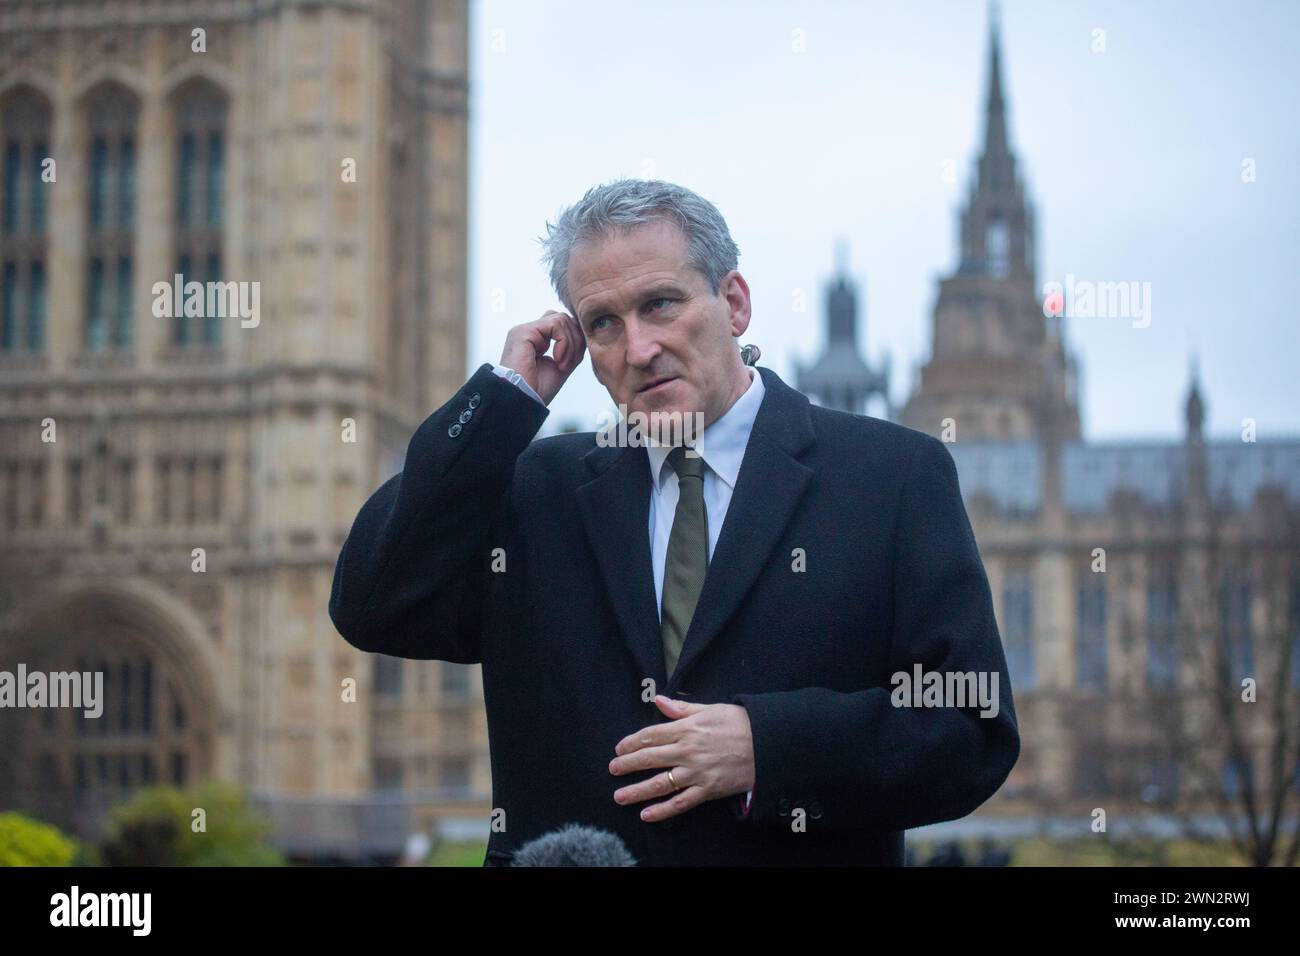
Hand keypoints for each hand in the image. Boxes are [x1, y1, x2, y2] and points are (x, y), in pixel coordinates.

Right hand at [500, 310, 585, 405]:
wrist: (522, 401)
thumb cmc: (538, 389)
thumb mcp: (562, 364)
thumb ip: (571, 347)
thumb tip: (583, 332)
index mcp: (536, 339)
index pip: (562, 325)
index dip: (574, 341)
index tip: (570, 364)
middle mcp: (529, 332)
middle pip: (564, 319)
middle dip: (575, 341)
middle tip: (567, 365)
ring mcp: (525, 330)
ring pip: (562, 319)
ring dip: (570, 344)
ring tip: (562, 364)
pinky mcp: (524, 331)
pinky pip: (556, 324)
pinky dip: (564, 342)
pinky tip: (557, 360)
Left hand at [609, 696, 754, 822]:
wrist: (768, 744)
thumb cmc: (740, 723)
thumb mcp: (710, 709)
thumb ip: (682, 708)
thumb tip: (659, 700)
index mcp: (687, 728)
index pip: (651, 735)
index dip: (632, 742)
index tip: (620, 748)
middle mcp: (687, 751)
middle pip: (650, 759)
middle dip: (627, 765)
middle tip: (613, 769)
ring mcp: (696, 773)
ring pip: (660, 784)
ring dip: (637, 791)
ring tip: (619, 796)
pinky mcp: (707, 790)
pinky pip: (680, 803)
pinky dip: (662, 811)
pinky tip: (646, 815)